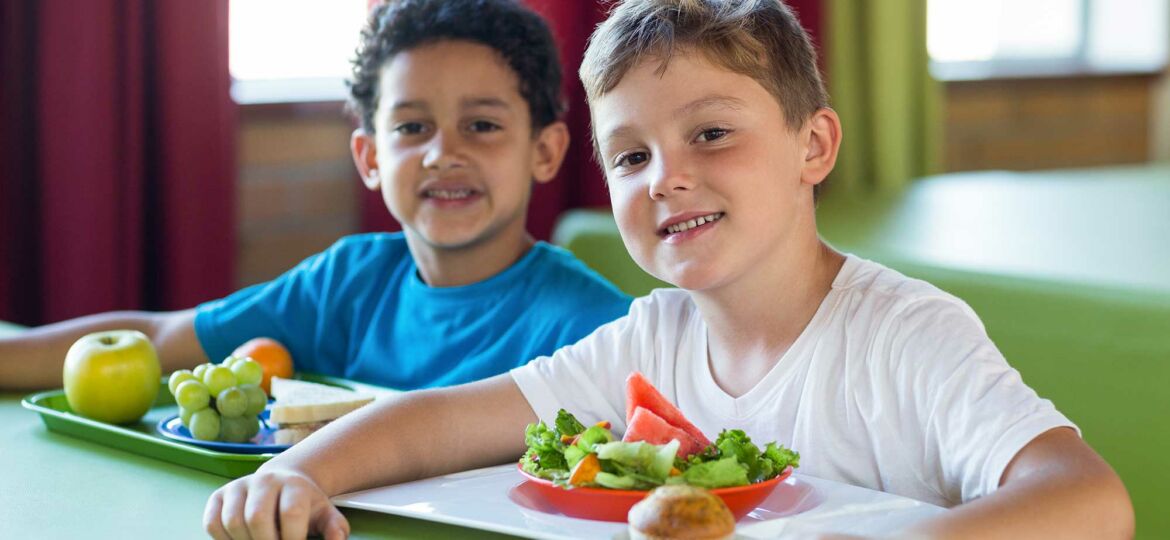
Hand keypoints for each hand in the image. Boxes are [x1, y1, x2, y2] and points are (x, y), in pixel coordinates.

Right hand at [204, 469, 349, 539]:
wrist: (283, 484)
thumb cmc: (305, 506)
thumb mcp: (326, 515)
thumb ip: (335, 529)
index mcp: (294, 485)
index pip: (291, 512)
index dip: (292, 539)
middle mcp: (265, 480)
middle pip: (257, 517)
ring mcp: (239, 486)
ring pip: (233, 522)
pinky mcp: (219, 495)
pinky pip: (212, 523)